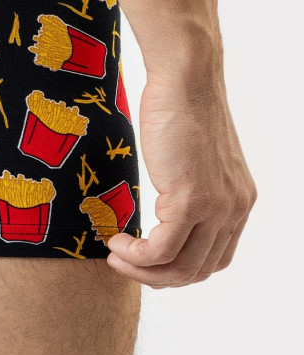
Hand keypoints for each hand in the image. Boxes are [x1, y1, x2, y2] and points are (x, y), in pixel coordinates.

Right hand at [105, 73, 256, 287]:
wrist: (185, 78)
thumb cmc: (180, 106)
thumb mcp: (192, 156)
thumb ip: (189, 185)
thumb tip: (165, 207)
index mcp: (238, 200)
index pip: (215, 257)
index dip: (177, 268)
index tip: (145, 258)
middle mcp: (234, 209)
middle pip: (198, 270)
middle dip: (157, 277)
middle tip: (123, 262)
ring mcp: (216, 207)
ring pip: (180, 267)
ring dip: (142, 270)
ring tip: (116, 255)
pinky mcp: (192, 200)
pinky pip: (161, 249)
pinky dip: (136, 256)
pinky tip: (116, 242)